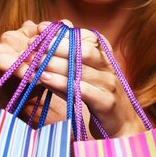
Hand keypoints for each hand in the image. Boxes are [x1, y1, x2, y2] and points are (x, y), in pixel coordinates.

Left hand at [36, 22, 146, 138]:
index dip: (62, 32)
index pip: (85, 38)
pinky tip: (45, 79)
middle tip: (32, 45)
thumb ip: (66, 68)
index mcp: (104, 60)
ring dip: (54, 63)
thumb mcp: (84, 82)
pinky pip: (82, 90)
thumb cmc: (98, 102)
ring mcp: (108, 85)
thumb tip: (42, 53)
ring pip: (80, 68)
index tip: (41, 28)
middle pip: (82, 50)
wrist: (123, 129)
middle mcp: (107, 69)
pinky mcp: (106, 103)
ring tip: (34, 61)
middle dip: (55, 45)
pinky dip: (62, 83)